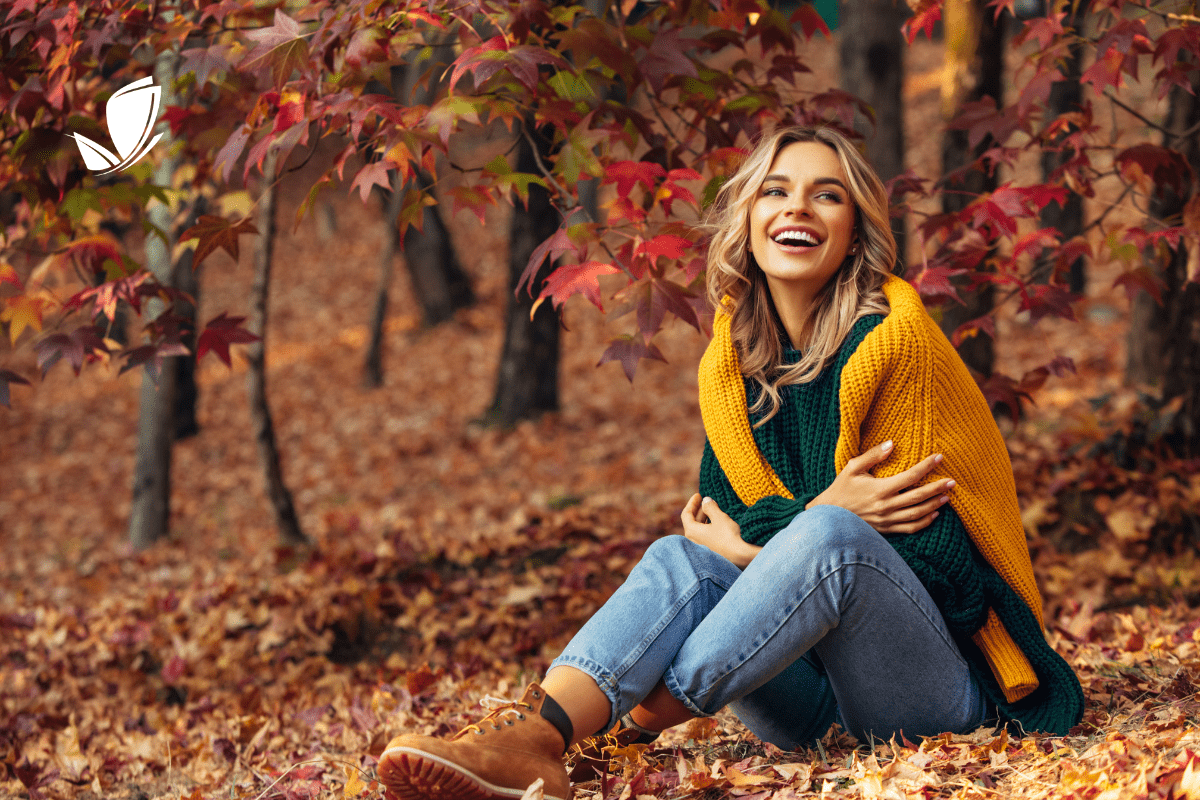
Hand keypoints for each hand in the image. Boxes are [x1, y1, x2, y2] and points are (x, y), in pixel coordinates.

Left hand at [680, 493, 759, 567]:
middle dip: (699, 510)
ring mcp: (702, 548)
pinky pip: (706, 536)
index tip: (698, 495)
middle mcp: (693, 541)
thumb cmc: (728, 536)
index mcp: (691, 531)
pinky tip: (718, 523)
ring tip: (713, 510)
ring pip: (699, 529)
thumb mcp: (719, 517)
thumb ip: (710, 507)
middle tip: (706, 501)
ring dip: (705, 519)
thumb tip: (706, 500)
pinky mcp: (711, 552)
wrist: (740, 556)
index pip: (686, 514)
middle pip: (692, 522)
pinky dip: (709, 527)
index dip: (692, 503)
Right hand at [806, 440, 954, 533]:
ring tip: (947, 496)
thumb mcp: (852, 468)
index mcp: (879, 489)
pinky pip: (910, 528)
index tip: (939, 458)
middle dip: (937, 488)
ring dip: (934, 505)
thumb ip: (873, 455)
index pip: (910, 477)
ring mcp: (887, 520)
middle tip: (952, 481)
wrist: (828, 515)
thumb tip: (892, 443)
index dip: (926, 467)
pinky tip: (934, 515)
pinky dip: (924, 522)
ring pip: (917, 514)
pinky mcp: (886, 529)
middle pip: (918, 497)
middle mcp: (886, 506)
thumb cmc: (840, 489)